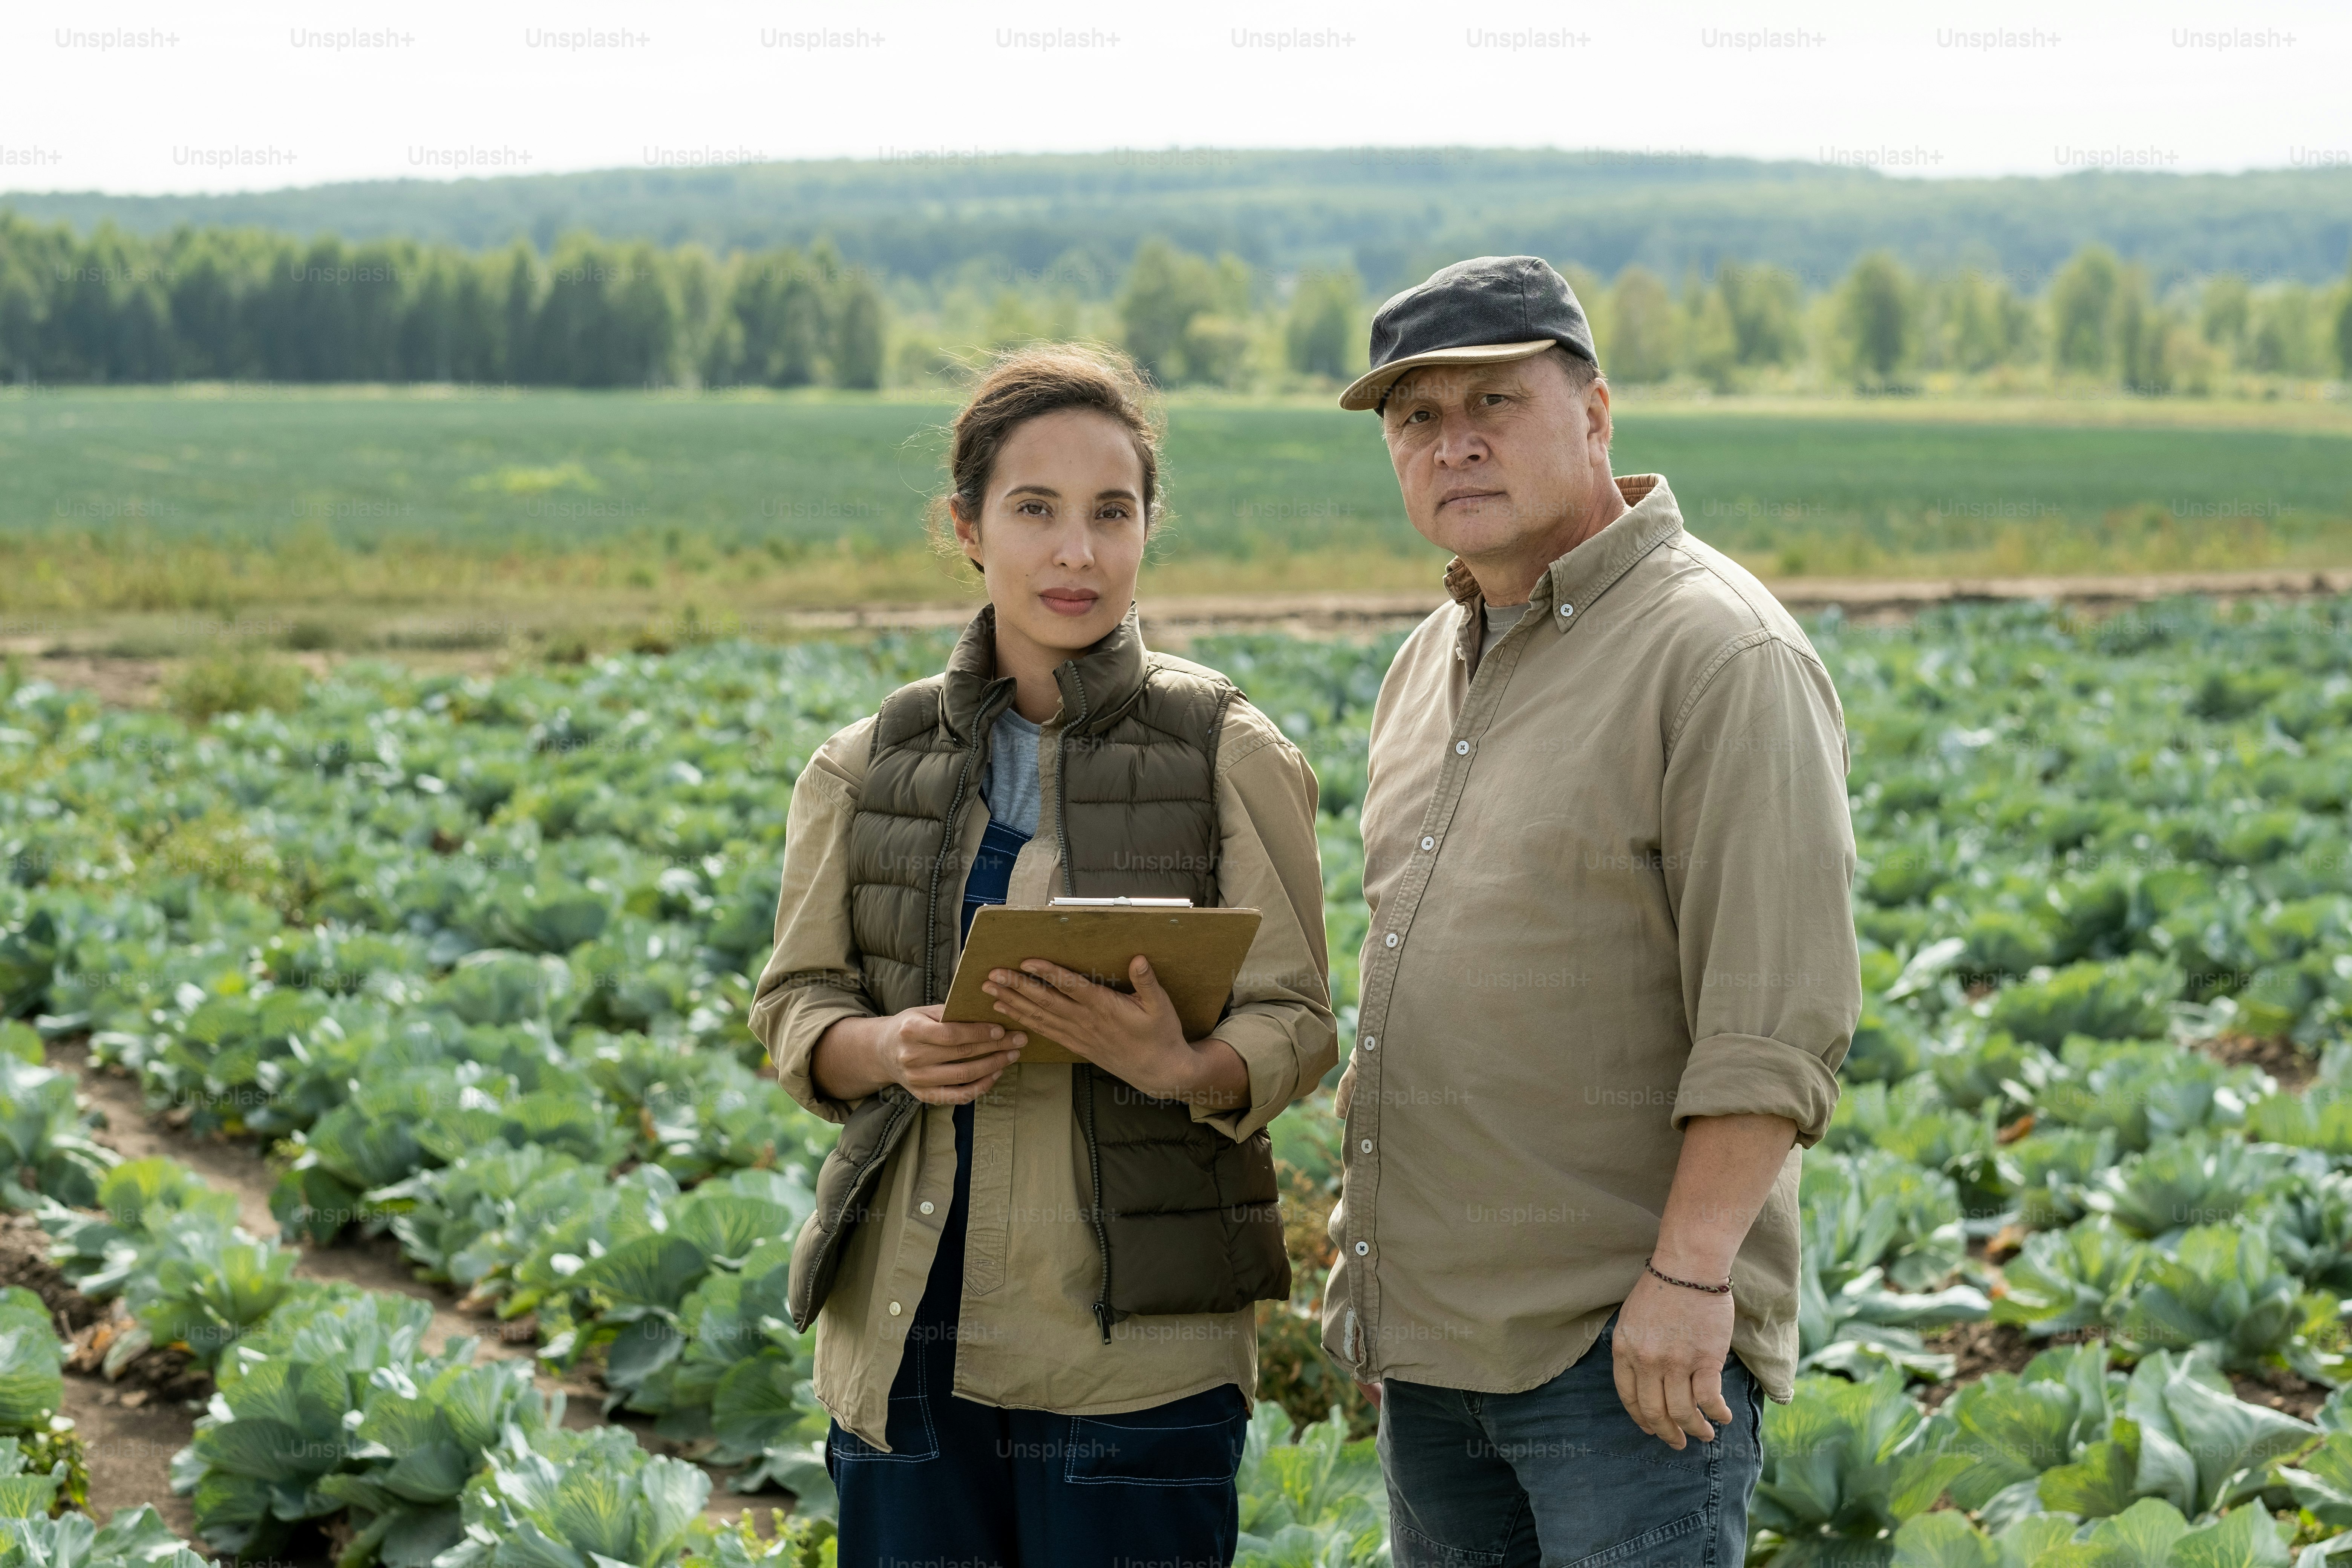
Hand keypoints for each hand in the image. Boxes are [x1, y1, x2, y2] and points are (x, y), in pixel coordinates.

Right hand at [811, 1004, 1022, 1105]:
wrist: (881, 1051)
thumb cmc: (909, 1026)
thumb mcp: (923, 1011)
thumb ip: (951, 1012)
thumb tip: (988, 1011)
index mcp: (911, 1031)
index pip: (951, 1034)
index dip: (979, 1033)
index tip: (1002, 1028)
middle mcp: (912, 1057)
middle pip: (961, 1055)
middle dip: (995, 1047)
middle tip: (1019, 1040)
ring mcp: (917, 1080)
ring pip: (963, 1076)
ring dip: (992, 1067)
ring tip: (1012, 1056)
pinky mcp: (923, 1095)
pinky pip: (957, 1096)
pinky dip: (979, 1087)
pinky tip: (994, 1075)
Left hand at [982, 954, 1234, 1104]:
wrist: (1159, 1072)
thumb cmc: (1161, 1036)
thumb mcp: (1161, 1007)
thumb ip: (1147, 982)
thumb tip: (1138, 959)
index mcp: (1105, 1007)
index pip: (1071, 986)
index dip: (1048, 973)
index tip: (1026, 962)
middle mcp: (1086, 1021)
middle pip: (1045, 1001)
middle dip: (1017, 987)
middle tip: (993, 975)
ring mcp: (1078, 1034)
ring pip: (1040, 1017)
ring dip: (1014, 1003)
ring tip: (991, 991)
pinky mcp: (1076, 1045)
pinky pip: (1045, 1031)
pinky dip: (1024, 1021)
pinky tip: (1009, 1012)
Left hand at [1611, 1268, 1736, 1448]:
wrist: (1689, 1267)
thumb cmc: (1662, 1288)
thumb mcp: (1632, 1319)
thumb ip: (1634, 1348)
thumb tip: (1642, 1377)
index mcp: (1625, 1350)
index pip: (1629, 1397)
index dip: (1641, 1418)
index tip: (1651, 1428)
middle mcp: (1647, 1361)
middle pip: (1655, 1411)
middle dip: (1667, 1433)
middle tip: (1678, 1443)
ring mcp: (1676, 1363)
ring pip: (1683, 1412)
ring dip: (1695, 1430)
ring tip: (1704, 1435)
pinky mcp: (1705, 1360)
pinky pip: (1709, 1400)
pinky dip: (1717, 1414)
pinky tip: (1722, 1417)